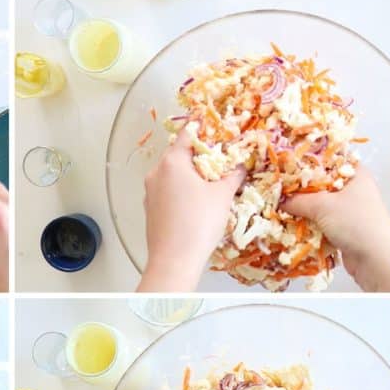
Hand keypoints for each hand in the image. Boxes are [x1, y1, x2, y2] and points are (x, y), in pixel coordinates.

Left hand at [139, 138, 244, 291]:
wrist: (174, 260)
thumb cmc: (199, 222)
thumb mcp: (223, 195)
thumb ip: (233, 175)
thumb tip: (240, 166)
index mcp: (172, 162)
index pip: (188, 135)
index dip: (204, 130)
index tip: (216, 129)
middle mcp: (156, 173)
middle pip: (178, 154)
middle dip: (199, 155)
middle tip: (220, 159)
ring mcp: (149, 192)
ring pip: (171, 174)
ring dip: (190, 175)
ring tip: (211, 183)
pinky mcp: (149, 209)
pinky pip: (167, 192)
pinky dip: (181, 191)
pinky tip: (195, 202)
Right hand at [282, 168, 389, 291]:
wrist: (375, 259)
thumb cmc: (357, 223)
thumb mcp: (322, 205)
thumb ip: (297, 200)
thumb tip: (279, 199)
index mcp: (356, 174)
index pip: (329, 159)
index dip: (308, 161)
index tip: (286, 165)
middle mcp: (354, 189)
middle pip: (321, 183)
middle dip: (300, 188)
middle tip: (280, 188)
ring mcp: (349, 210)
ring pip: (319, 204)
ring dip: (302, 208)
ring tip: (281, 206)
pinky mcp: (344, 228)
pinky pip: (320, 221)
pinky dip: (308, 223)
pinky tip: (292, 223)